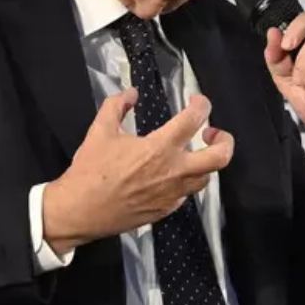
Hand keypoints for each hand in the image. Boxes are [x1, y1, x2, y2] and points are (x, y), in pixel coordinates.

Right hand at [42, 89, 233, 254]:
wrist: (80, 211)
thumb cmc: (90, 171)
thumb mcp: (100, 130)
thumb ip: (117, 106)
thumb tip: (131, 94)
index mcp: (160, 148)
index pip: (194, 119)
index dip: (201, 104)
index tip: (196, 101)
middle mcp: (173, 172)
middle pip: (220, 158)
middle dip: (225, 141)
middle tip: (212, 133)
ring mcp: (172, 195)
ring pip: (206, 178)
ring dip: (204, 162)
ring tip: (191, 153)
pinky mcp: (165, 211)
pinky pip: (186, 194)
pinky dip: (185, 182)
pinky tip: (170, 175)